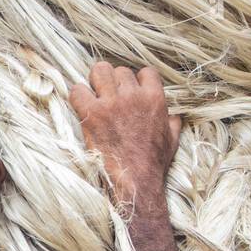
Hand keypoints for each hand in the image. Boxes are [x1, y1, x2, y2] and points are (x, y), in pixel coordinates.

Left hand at [68, 62, 181, 209]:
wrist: (135, 180)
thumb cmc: (153, 164)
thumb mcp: (172, 140)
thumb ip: (172, 123)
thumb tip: (173, 117)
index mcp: (155, 98)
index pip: (145, 72)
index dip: (136, 81)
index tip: (130, 93)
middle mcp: (133, 96)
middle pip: (119, 70)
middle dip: (114, 82)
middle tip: (108, 98)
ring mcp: (112, 103)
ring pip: (99, 71)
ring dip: (95, 82)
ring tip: (93, 96)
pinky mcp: (92, 114)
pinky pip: (77, 90)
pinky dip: (77, 96)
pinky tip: (81, 107)